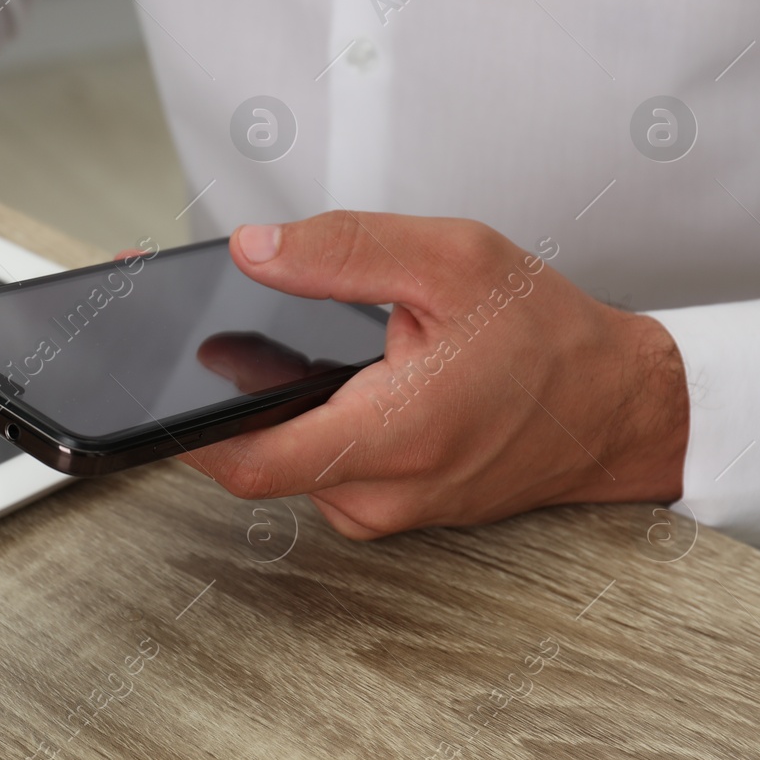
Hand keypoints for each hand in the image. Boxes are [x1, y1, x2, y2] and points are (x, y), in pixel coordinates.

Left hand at [186, 212, 688, 538]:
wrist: (616, 409)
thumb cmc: (548, 342)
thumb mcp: (452, 262)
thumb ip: (345, 252)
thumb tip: (254, 250)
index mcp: (394, 437)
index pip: (250, 462)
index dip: (182, 429)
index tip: (143, 382)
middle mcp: (381, 493)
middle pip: (254, 460)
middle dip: (211, 398)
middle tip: (184, 330)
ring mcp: (383, 508)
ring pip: (285, 463)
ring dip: (256, 408)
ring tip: (242, 340)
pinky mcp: (388, 505)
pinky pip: (318, 468)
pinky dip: (296, 421)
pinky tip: (304, 373)